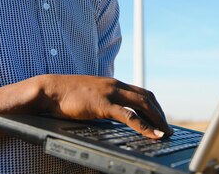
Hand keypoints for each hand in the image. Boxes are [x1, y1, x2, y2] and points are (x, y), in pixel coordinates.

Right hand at [35, 74, 172, 138]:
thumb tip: (110, 113)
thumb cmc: (66, 95)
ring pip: (143, 104)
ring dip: (157, 120)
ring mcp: (110, 94)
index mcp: (113, 83)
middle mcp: (115, 85)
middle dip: (160, 113)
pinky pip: (129, 116)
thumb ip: (103, 101)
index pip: (141, 92)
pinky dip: (144, 126)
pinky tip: (152, 134)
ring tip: (165, 133)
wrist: (50, 90)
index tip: (160, 118)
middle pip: (147, 97)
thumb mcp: (90, 95)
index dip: (154, 105)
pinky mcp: (104, 105)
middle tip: (167, 128)